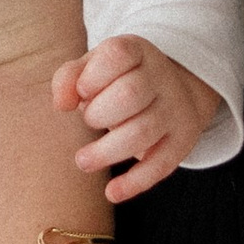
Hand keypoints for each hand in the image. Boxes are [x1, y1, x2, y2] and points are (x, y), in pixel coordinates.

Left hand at [54, 36, 221, 205]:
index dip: (92, 77)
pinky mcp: (182, 141)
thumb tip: (62, 105)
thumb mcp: (95, 67)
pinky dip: (135, 182)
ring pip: (143, 132)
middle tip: (91, 120)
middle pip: (130, 94)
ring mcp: (175, 110)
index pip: (117, 55)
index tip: (83, 91)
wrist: (177, 88)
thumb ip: (69, 78)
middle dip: (99, 113)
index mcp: (138, 52)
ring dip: (107, 151)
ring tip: (84, 160)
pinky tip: (112, 192)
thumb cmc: (120, 79)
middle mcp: (162, 77)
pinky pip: (161, 165)